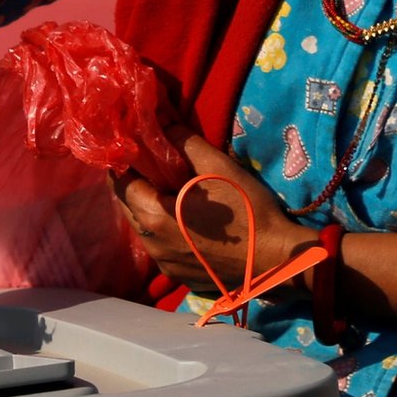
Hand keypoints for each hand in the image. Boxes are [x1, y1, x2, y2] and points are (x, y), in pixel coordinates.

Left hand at [111, 127, 314, 298]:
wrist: (277, 260)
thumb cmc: (247, 210)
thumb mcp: (218, 167)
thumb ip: (183, 142)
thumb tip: (161, 121)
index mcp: (153, 216)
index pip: (120, 182)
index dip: (125, 161)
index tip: (137, 146)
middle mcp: (151, 245)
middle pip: (128, 206)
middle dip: (136, 183)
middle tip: (154, 164)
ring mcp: (164, 264)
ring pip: (144, 228)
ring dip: (150, 207)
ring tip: (171, 191)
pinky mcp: (179, 275)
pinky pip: (161, 246)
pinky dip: (165, 230)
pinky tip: (187, 220)